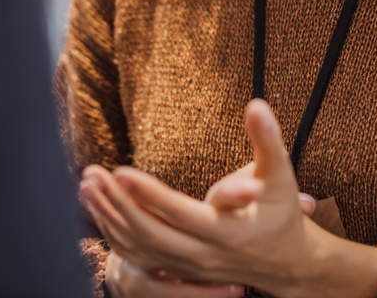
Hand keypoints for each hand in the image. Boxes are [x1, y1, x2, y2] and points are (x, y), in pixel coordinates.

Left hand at [80, 99, 376, 297]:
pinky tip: (99, 210)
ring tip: (87, 188)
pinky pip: (142, 257)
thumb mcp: (280, 175)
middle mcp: (206, 255)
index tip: (120, 170)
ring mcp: (191, 267)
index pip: (180, 214)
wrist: (289, 264)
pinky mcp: (182, 270)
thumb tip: (257, 105)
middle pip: (152, 235)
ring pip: (141, 249)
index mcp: (229, 233)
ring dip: (111, 219)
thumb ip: (268, 141)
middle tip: (92, 176)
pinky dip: (117, 234)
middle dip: (119, 206)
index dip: (149, 194)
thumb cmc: (283, 213)